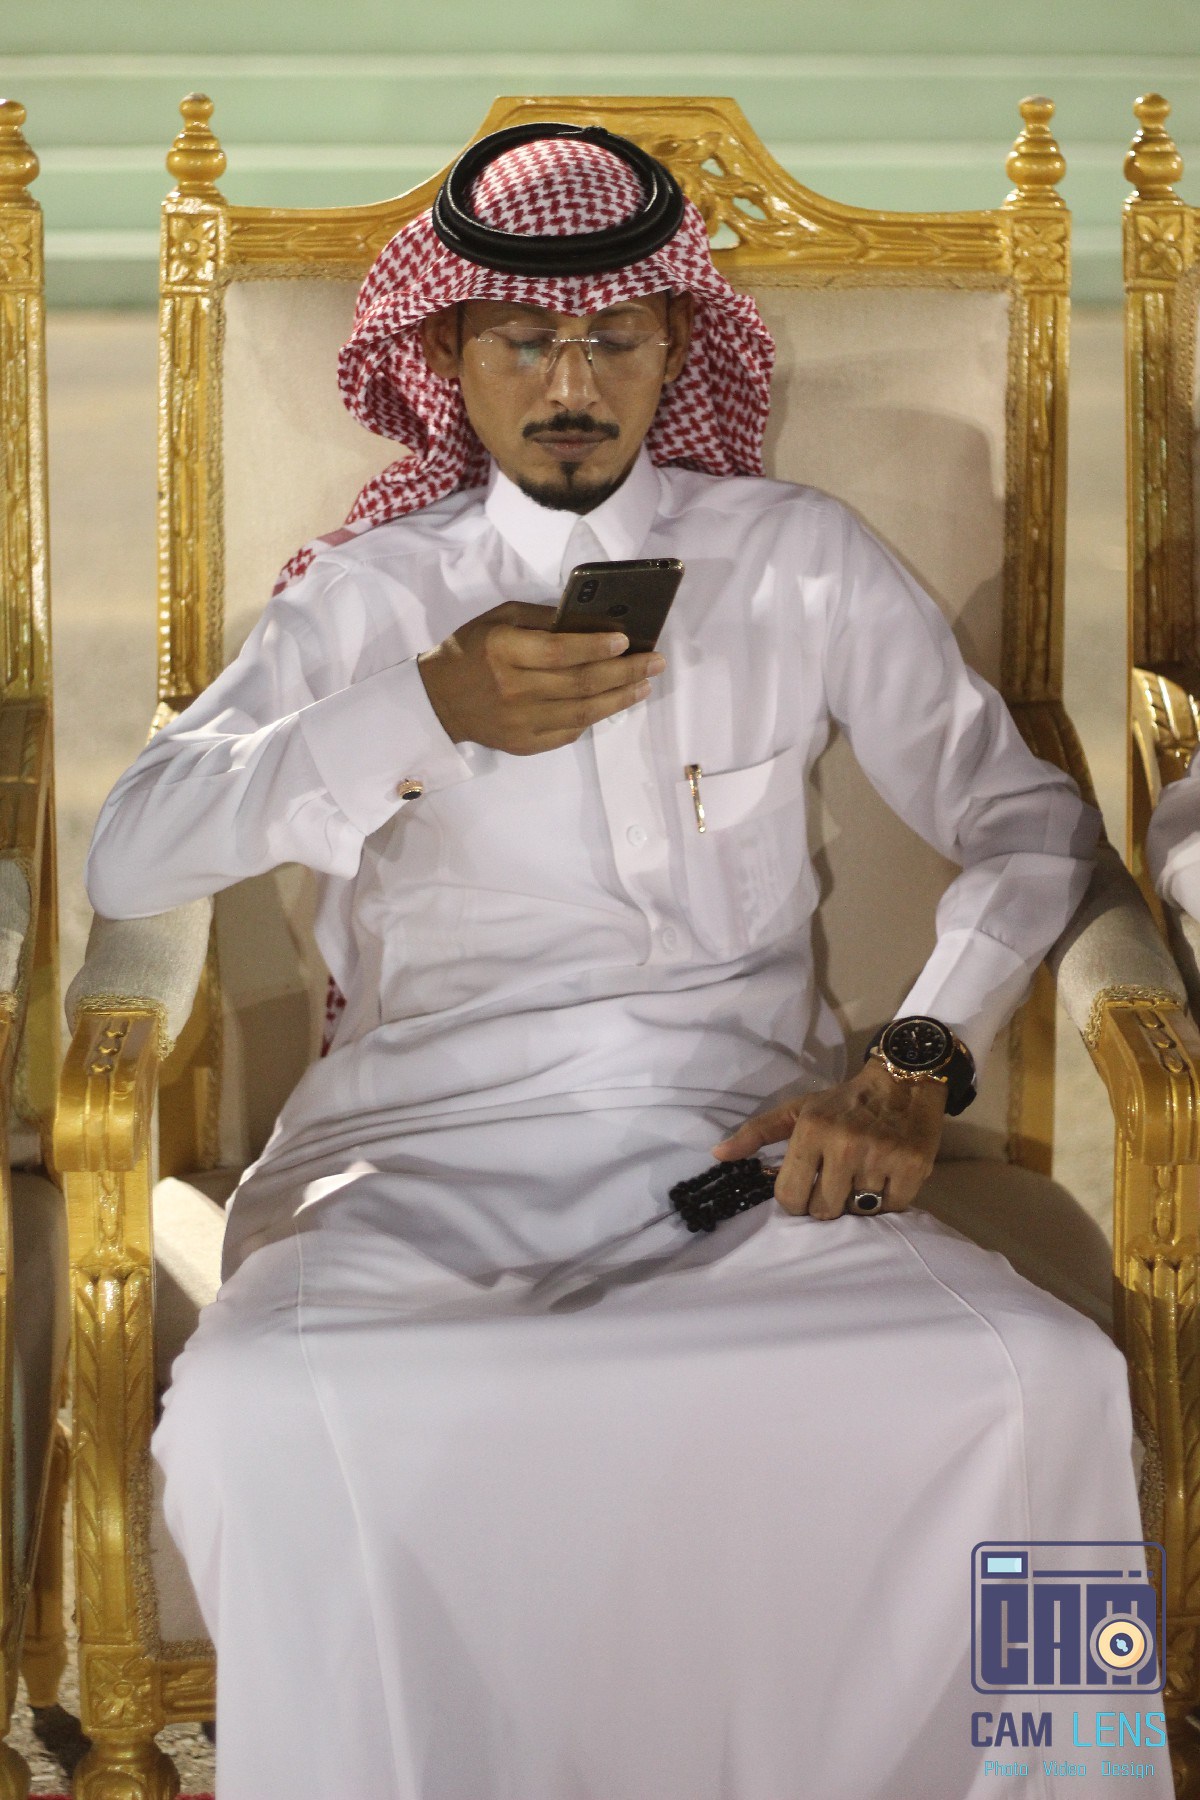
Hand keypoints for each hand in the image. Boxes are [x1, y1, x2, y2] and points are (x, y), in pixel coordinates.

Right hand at [417, 601, 665, 755]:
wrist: (439, 700)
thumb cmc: (473, 650)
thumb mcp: (500, 619)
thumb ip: (542, 618)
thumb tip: (590, 621)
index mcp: (504, 651)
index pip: (559, 652)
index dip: (596, 647)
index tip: (626, 641)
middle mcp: (514, 689)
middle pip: (580, 683)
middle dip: (624, 672)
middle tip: (655, 662)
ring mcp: (521, 722)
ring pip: (583, 712)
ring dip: (620, 698)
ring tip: (645, 684)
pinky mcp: (526, 744)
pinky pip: (570, 731)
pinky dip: (595, 716)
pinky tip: (614, 702)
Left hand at [710, 1057, 946, 1219]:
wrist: (904, 1080)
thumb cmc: (844, 1100)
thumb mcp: (798, 1109)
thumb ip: (757, 1132)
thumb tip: (718, 1154)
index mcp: (812, 1130)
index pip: (789, 1196)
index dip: (795, 1199)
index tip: (806, 1188)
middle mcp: (845, 1145)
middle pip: (823, 1211)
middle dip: (827, 1203)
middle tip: (836, 1184)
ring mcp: (881, 1157)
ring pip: (859, 1211)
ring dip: (859, 1201)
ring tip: (862, 1177)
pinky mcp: (913, 1167)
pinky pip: (892, 1207)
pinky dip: (888, 1200)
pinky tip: (886, 1177)